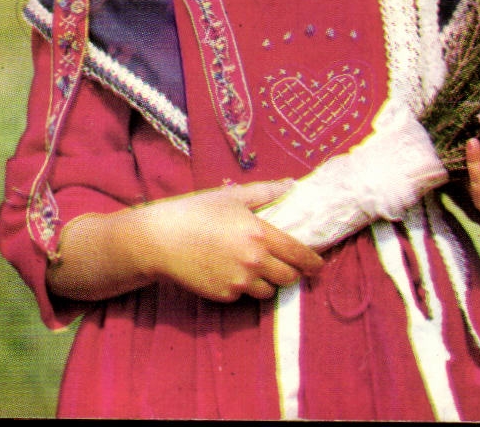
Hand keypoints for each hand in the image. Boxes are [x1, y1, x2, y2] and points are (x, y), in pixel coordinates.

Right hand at [130, 180, 324, 302]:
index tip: (319, 266)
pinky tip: (232, 273)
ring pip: (268, 291)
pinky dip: (244, 288)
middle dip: (292, 273)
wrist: (159, 241)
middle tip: (288, 267)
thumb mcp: (232, 196)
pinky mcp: (223, 295)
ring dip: (269, 283)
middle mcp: (254, 261)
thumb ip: (266, 192)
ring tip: (259, 270)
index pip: (298, 254)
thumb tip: (291, 184)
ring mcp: (239, 282)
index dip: (313, 262)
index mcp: (261, 235)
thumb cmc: (196, 213)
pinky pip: (243, 296)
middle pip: (288, 277)